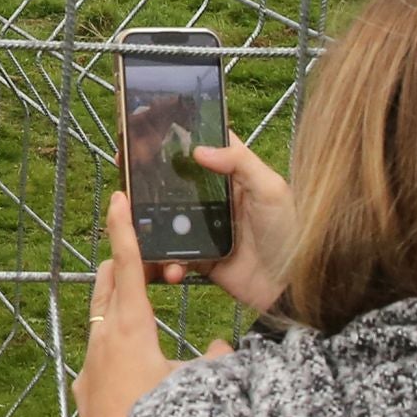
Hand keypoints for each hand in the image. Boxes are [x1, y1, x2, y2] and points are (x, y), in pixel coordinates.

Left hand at [53, 191, 230, 416]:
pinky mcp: (84, 384)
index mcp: (131, 327)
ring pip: (99, 315)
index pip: (127, 265)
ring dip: (116, 301)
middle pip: (106, 283)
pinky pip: (98, 349)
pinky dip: (113, 340)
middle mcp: (104, 337)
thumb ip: (217, 364)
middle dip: (120, 262)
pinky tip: (128, 356)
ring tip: (135, 297)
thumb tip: (228, 351)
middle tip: (138, 250)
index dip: (123, 229)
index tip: (117, 198)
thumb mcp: (196, 388)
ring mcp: (89, 360)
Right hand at [151, 132, 293, 312]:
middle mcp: (216, 199)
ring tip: (134, 222)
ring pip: (168, 218)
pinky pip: (174, 256)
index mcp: (234, 177)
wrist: (291, 286)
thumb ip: (240, 164)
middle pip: (176, 182)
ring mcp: (206, 228)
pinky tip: (169, 267)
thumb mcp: (272, 190)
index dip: (178, 137)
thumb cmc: (290, 233)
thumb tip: (199, 149)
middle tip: (125, 170)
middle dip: (150, 178)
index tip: (148, 130)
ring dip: (150, 222)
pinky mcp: (201, 257)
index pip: (204, 148)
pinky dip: (167, 262)